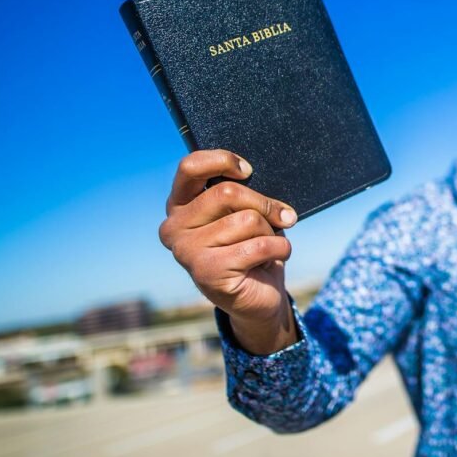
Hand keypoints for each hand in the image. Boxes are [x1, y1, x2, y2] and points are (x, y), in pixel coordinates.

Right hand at [158, 149, 299, 353]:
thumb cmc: (252, 246)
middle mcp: (174, 227)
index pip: (190, 167)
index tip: (248, 170)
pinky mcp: (207, 273)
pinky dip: (280, 249)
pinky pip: (259, 246)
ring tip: (266, 246)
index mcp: (179, 205)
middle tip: (281, 216)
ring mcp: (186, 252)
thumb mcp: (246, 212)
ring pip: (247, 220)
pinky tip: (275, 257)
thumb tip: (258, 183)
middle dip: (264, 204)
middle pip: (227, 193)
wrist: (259, 296)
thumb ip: (243, 194)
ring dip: (271, 232)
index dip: (223, 161)